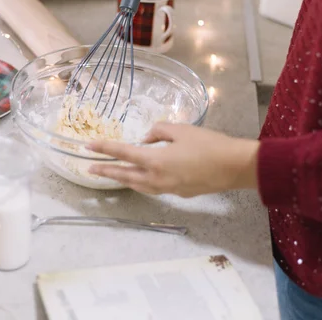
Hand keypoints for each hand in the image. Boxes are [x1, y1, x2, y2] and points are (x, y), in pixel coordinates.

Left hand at [87, 123, 259, 196]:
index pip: (123, 153)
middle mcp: (157, 178)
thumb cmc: (208, 144)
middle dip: (106, 170)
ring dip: (123, 179)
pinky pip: (153, 188)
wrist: (233, 167)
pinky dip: (141, 183)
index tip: (88, 147)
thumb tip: (147, 139)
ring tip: (112, 175)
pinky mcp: (179, 193)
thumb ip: (159, 131)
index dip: (104, 148)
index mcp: (155, 160)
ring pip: (138, 185)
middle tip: (90, 168)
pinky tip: (142, 179)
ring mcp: (167, 189)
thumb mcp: (181, 129)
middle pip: (125, 175)